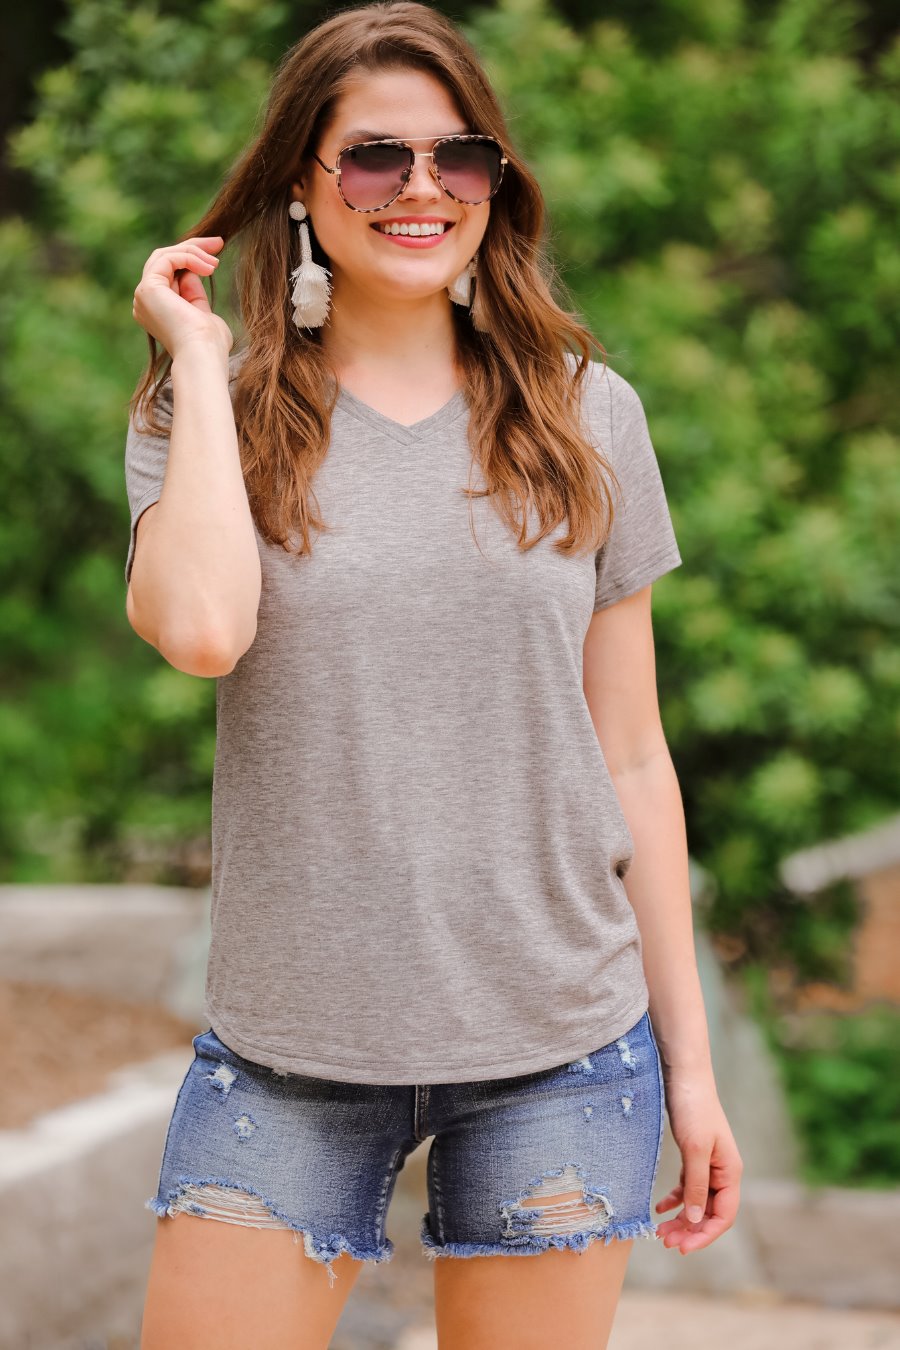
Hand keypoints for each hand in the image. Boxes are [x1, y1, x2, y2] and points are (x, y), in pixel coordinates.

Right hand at [132, 236, 232, 364]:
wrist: (203, 356)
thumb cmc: (210, 345)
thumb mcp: (203, 315)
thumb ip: (196, 297)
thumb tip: (194, 276)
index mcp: (156, 310)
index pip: (170, 273)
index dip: (193, 259)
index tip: (217, 252)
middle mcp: (145, 302)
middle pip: (164, 260)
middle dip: (193, 248)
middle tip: (219, 242)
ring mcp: (143, 295)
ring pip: (164, 256)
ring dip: (194, 252)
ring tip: (216, 261)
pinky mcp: (147, 288)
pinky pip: (167, 258)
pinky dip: (189, 257)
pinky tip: (209, 267)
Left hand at [654, 1070, 742, 1253]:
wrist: (685, 1076)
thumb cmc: (694, 1109)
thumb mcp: (695, 1150)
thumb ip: (696, 1186)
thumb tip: (693, 1220)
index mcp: (730, 1172)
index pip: (724, 1215)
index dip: (705, 1235)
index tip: (683, 1247)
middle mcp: (722, 1172)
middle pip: (709, 1212)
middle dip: (689, 1230)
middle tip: (664, 1241)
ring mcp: (708, 1164)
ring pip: (696, 1202)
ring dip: (681, 1219)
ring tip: (660, 1232)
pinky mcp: (694, 1156)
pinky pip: (687, 1187)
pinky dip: (675, 1199)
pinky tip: (660, 1208)